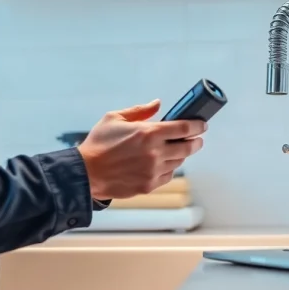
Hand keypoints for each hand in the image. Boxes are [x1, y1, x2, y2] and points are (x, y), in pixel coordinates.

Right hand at [77, 99, 205, 199]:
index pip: (183, 128)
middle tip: (196, 139)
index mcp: (148, 133)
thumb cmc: (98, 144)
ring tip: (176, 149)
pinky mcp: (149, 185)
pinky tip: (163, 163)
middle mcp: (154, 152)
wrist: (86, 173)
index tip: (202, 125)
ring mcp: (153, 171)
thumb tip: (157, 104)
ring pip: (178, 161)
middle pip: (187, 147)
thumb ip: (139, 111)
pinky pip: (167, 175)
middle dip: (195, 142)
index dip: (197, 126)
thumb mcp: (114, 118)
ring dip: (181, 154)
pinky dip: (169, 168)